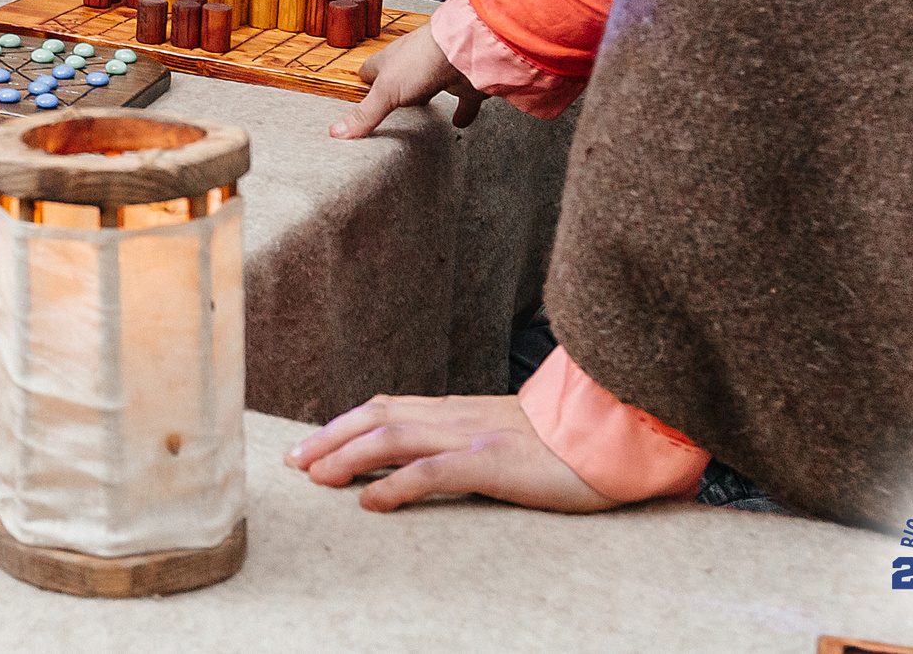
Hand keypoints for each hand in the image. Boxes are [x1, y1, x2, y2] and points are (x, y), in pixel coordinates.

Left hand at [284, 392, 620, 512]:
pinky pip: (436, 471)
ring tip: (317, 478)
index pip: (386, 408)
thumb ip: (466, 437)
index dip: (343, 424)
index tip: (309, 445)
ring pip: (394, 438)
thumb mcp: (505, 433)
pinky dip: (397, 485)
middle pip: (377, 417)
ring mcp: (476, 436)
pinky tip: (371, 503)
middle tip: (294, 462)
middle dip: (330, 438)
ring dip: (348, 456)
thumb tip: (428, 454)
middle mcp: (458, 416)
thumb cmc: (566, 440)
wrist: (618, 431)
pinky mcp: (496, 462)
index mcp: (459, 410)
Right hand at [330, 24, 484, 137]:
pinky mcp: (462, 83)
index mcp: (389, 61)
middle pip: (399, 77)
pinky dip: (462, 112)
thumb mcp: (384, 91)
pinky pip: (462, 101)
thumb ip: (364, 114)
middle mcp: (413, 64)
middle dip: (395, 89)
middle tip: (389, 105)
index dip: (364, 82)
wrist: (465, 49)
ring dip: (426, 96)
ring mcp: (438, 72)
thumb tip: (335, 132)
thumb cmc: (420, 60)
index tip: (358, 94)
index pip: (369, 71)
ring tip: (421, 110)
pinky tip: (459, 122)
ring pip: (429, 86)